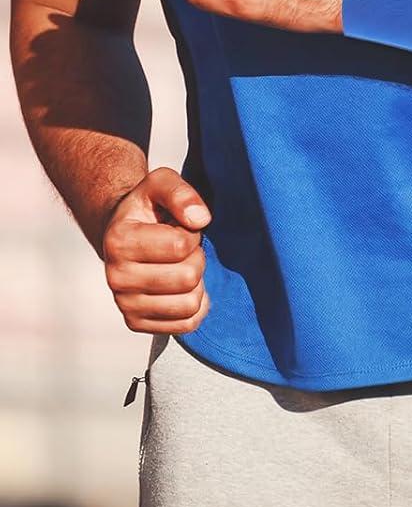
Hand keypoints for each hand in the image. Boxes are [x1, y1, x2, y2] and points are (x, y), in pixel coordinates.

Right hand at [102, 168, 210, 334]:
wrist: (125, 232)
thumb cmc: (148, 207)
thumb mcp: (162, 183)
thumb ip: (181, 192)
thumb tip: (201, 219)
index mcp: (119, 241)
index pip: (182, 245)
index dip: (193, 233)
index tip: (181, 227)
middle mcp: (116, 277)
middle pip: (188, 277)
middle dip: (197, 258)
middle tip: (185, 249)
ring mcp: (124, 303)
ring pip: (189, 305)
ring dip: (197, 283)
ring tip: (182, 266)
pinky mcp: (136, 322)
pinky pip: (185, 324)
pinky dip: (195, 305)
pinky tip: (184, 288)